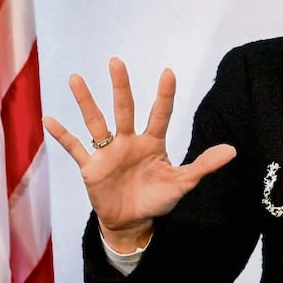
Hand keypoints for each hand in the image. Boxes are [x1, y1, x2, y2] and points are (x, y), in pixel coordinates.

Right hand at [44, 58, 235, 251]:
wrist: (133, 221)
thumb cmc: (158, 198)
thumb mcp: (183, 183)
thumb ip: (204, 165)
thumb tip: (232, 151)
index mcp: (153, 142)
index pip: (160, 113)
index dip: (165, 94)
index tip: (168, 72)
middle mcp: (129, 141)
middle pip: (125, 108)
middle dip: (121, 86)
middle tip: (116, 61)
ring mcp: (108, 152)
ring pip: (96, 122)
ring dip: (86, 101)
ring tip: (76, 78)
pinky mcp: (91, 168)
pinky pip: (75, 148)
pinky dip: (63, 135)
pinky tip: (50, 119)